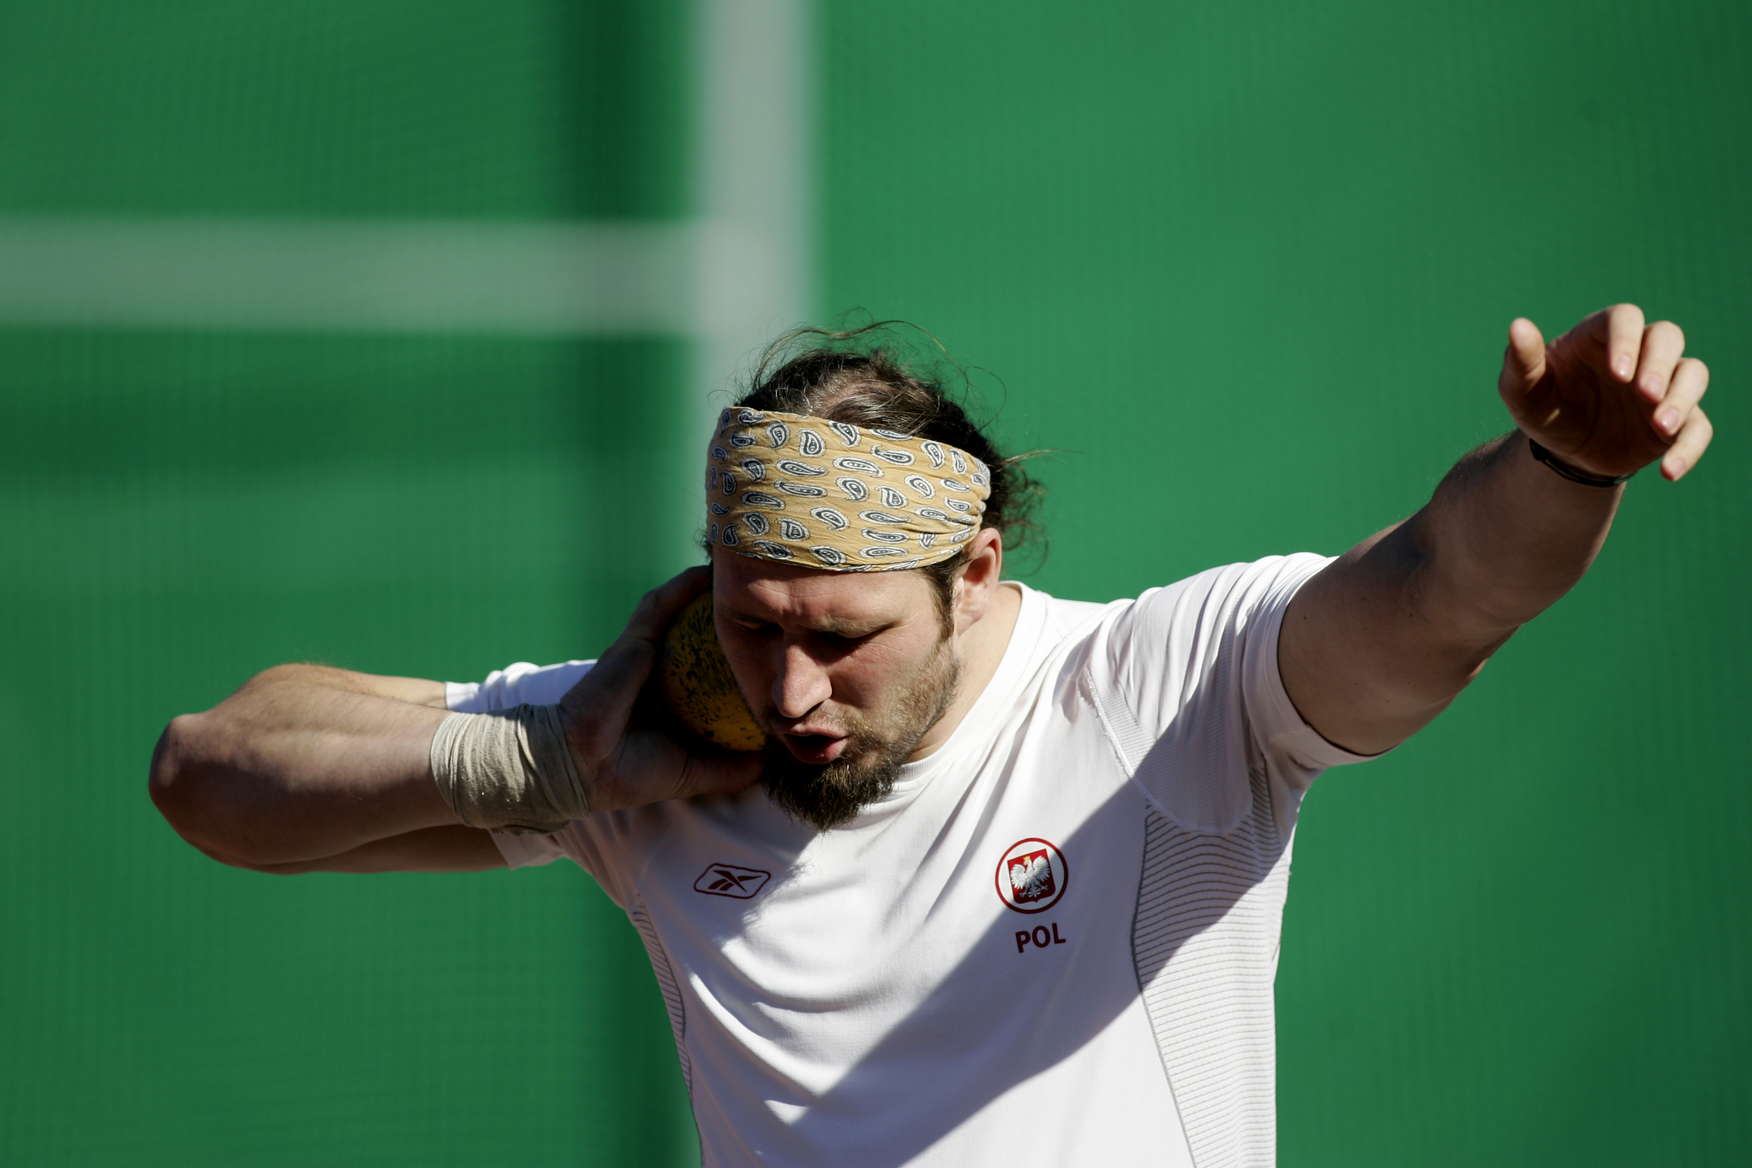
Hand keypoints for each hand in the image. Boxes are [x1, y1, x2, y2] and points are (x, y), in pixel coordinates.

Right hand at [557, 565, 762, 811]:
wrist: (583, 768)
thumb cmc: (633, 772)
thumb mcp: (695, 771)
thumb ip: (732, 767)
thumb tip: (773, 758)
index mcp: (679, 695)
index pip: (716, 664)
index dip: (744, 650)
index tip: (780, 640)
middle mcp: (665, 667)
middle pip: (702, 630)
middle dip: (731, 612)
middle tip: (768, 596)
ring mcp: (648, 651)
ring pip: (682, 609)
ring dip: (708, 590)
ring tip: (744, 572)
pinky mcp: (633, 641)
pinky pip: (660, 606)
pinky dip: (683, 587)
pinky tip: (708, 573)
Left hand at [1498, 303, 1712, 481]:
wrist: (1562, 452)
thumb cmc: (1541, 408)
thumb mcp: (1521, 391)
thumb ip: (1520, 361)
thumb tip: (1518, 325)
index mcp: (1599, 336)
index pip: (1624, 318)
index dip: (1627, 340)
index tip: (1619, 373)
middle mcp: (1639, 353)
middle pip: (1667, 336)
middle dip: (1661, 364)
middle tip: (1644, 395)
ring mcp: (1662, 386)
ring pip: (1693, 373)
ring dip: (1683, 398)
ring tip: (1661, 427)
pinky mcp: (1678, 420)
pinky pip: (1699, 428)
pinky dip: (1689, 448)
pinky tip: (1668, 471)